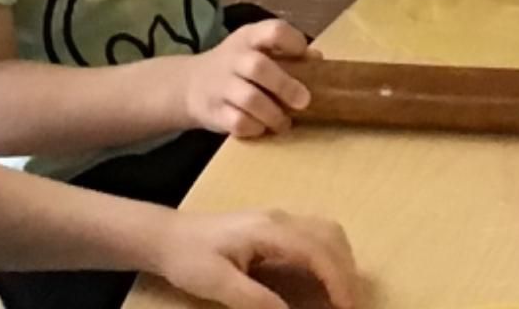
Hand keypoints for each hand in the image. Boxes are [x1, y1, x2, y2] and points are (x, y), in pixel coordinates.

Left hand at [155, 209, 355, 308]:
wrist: (168, 236)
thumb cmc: (189, 259)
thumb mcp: (217, 284)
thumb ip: (254, 300)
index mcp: (269, 230)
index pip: (317, 250)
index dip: (338, 280)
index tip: (349, 308)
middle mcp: (281, 218)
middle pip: (330, 236)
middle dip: (347, 272)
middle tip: (351, 306)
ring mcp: (280, 218)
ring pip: (327, 231)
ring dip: (342, 260)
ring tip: (343, 293)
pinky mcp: (276, 225)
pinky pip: (316, 233)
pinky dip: (331, 254)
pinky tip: (326, 275)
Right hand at [181, 20, 313, 137]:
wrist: (189, 84)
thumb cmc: (237, 66)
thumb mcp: (258, 49)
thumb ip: (286, 52)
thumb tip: (317, 59)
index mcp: (249, 37)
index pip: (273, 30)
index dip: (293, 42)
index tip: (305, 57)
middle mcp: (234, 58)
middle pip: (258, 67)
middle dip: (284, 86)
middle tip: (303, 101)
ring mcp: (221, 85)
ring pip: (249, 99)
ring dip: (273, 114)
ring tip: (285, 123)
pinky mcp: (214, 111)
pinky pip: (237, 122)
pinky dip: (254, 128)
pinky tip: (262, 128)